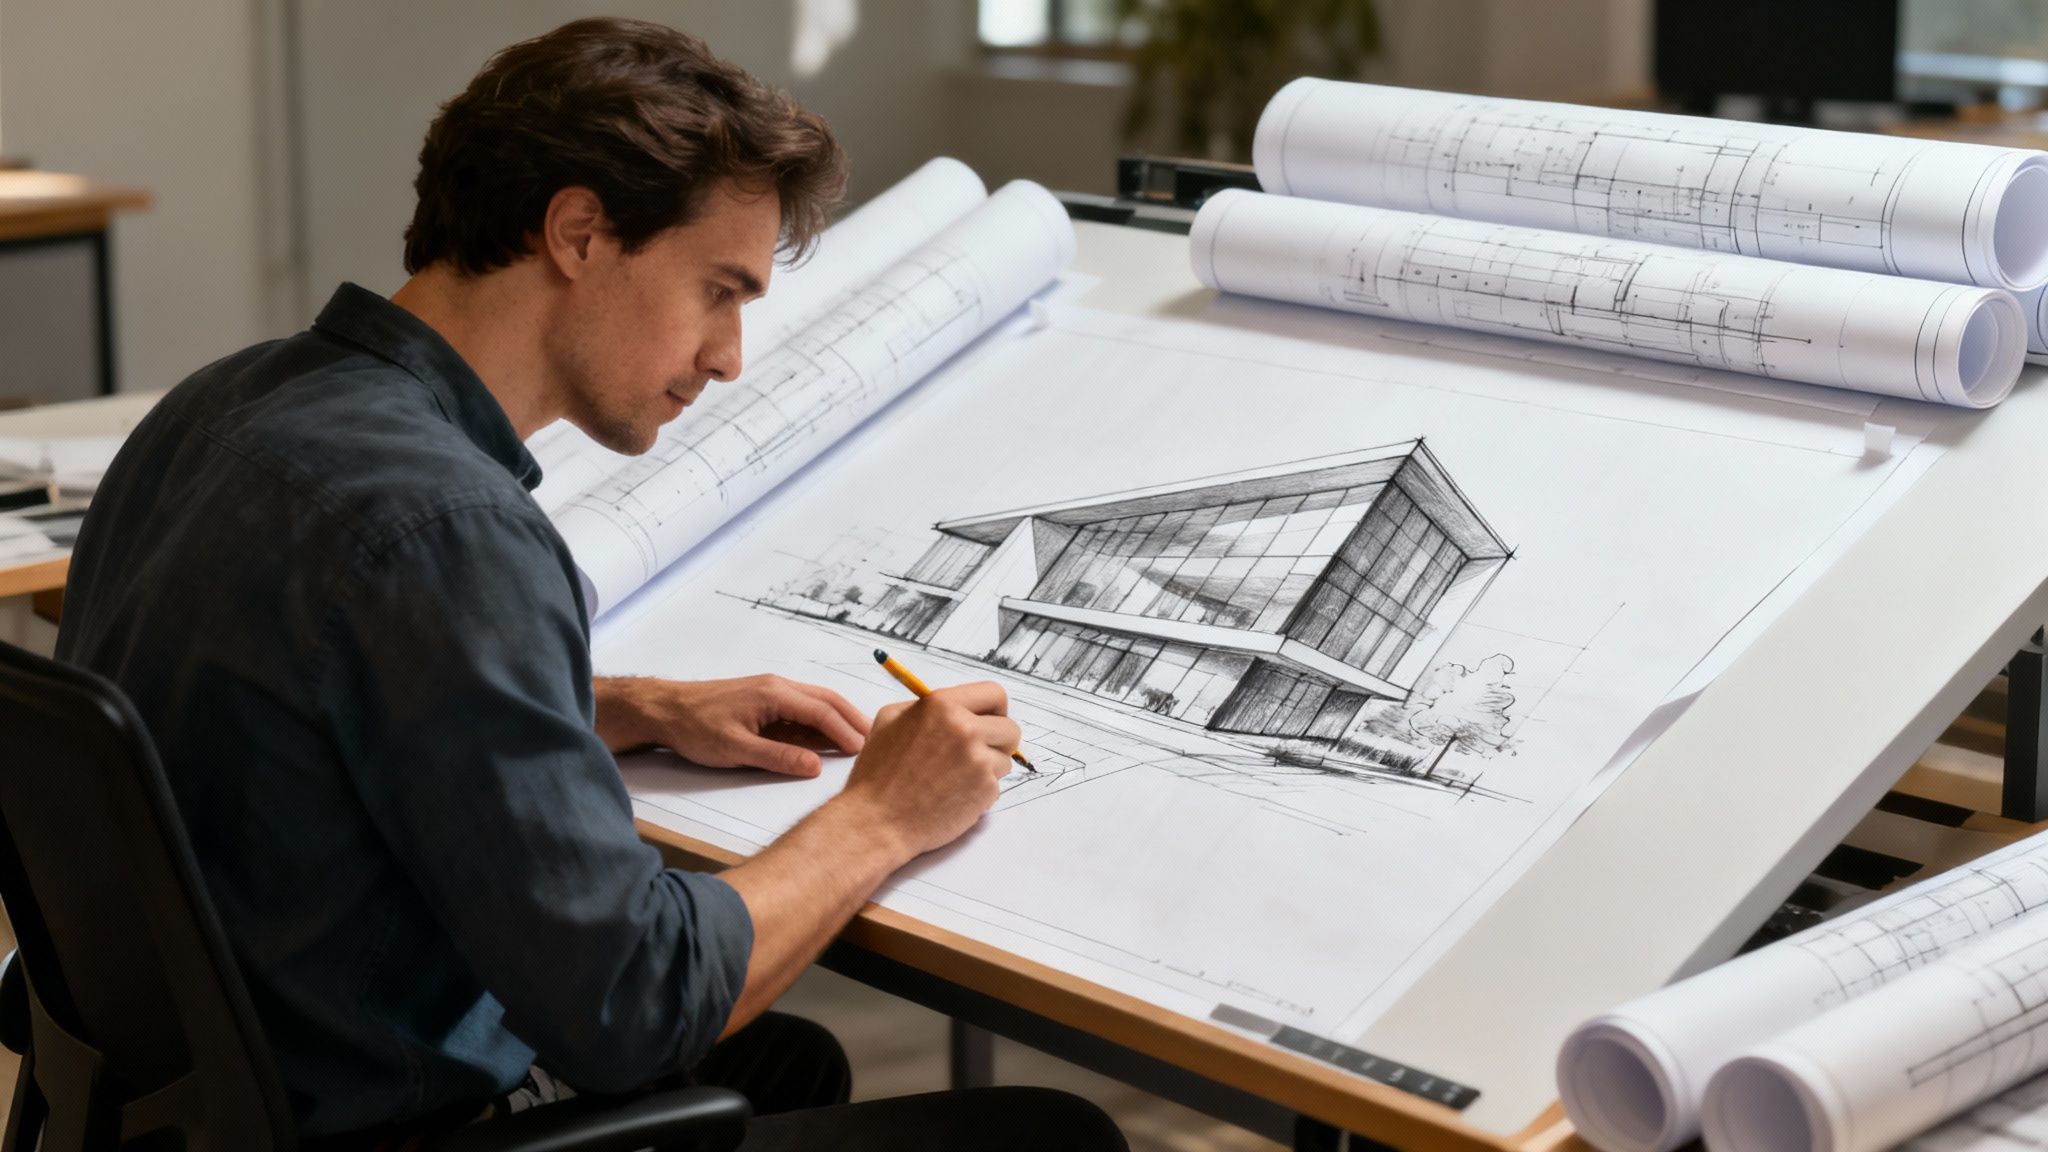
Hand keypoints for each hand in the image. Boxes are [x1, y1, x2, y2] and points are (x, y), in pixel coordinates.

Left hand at [594, 675, 869, 776]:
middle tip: (872, 740)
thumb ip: (778, 758)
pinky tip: (823, 737)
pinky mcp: (762, 700)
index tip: (863, 750)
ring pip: (813, 702)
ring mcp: (770, 692)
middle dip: (850, 718)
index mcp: (775, 694)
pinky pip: (798, 708)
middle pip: (825, 700)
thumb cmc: (696, 728)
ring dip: (836, 718)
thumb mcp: (736, 749)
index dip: (844, 732)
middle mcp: (777, 687)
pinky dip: (817, 721)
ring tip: (856, 738)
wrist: (664, 710)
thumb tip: (816, 766)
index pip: (821, 712)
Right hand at [836, 681, 1019, 857]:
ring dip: (987, 769)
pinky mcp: (985, 790)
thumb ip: (925, 707)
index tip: (987, 722)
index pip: (994, 694)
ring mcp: (978, 760)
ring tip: (954, 778)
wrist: (877, 821)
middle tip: (976, 754)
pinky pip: (996, 785)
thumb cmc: (877, 773)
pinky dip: (980, 791)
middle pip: (1010, 728)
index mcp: (941, 705)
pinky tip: (952, 796)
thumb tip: (954, 706)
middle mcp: (964, 729)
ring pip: (1004, 759)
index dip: (994, 710)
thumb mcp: (889, 721)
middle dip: (997, 741)